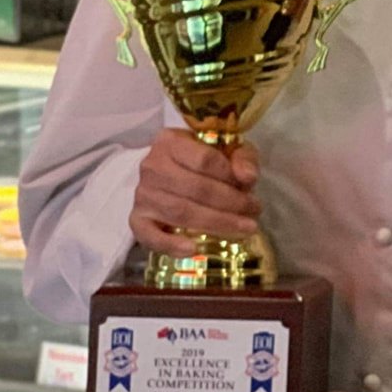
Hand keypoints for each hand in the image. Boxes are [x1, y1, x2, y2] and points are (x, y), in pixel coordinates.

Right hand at [131, 131, 259, 256]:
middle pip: (195, 188)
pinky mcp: (137, 218)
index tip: (250, 188)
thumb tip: (248, 177)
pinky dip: (170, 245)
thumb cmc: (205, 160)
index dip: (230, 176)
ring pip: (180, 212)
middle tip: (254, 213)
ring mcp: (142, 194)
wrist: (173, 173)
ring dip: (216, 223)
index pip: (205, 160)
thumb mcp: (229, 150)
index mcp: (171, 142)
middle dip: (231, 203)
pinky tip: (193, 249)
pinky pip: (149, 235)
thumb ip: (242, 158)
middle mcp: (151, 166)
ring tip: (243, 229)